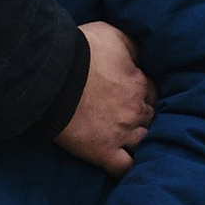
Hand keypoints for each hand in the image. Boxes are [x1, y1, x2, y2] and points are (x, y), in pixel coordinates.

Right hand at [59, 18, 152, 175]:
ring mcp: (122, 133)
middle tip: (131, 118)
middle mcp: (135, 111)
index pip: (151, 92)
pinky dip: (129, 169)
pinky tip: (130, 169)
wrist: (53, 77)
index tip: (135, 95)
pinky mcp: (103, 152)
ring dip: (141, 140)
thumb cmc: (80, 51)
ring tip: (133, 142)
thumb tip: (141, 54)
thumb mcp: (111, 34)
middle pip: (150, 117)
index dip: (143, 94)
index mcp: (138, 83)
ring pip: (143, 141)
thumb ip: (130, 46)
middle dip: (143, 117)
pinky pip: (124, 168)